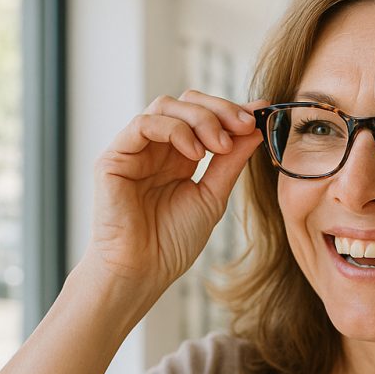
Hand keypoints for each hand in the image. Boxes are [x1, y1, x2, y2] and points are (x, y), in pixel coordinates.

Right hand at [87, 90, 267, 297]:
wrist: (143, 271)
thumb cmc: (173, 242)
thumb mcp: (212, 196)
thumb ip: (230, 162)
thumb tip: (255, 129)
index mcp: (179, 155)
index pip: (204, 115)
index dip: (231, 110)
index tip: (259, 113)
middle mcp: (156, 147)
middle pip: (186, 102)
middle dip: (220, 109)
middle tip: (243, 126)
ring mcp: (134, 149)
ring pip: (166, 106)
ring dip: (200, 119)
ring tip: (220, 146)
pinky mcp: (115, 157)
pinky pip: (143, 124)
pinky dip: (174, 130)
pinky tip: (195, 154)